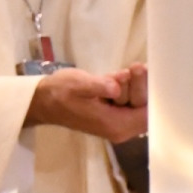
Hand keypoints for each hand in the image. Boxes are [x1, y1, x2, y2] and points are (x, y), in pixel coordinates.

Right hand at [25, 67, 148, 142]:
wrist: (44, 101)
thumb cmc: (59, 93)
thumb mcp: (77, 85)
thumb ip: (98, 86)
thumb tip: (116, 88)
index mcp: (115, 125)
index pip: (147, 113)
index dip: (148, 91)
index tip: (140, 70)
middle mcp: (121, 128)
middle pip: (145, 107)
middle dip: (141, 84)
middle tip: (135, 65)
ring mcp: (118, 121)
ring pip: (139, 102)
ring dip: (134, 84)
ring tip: (124, 70)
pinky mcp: (114, 113)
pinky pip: (130, 100)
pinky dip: (128, 86)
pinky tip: (120, 75)